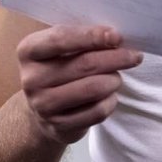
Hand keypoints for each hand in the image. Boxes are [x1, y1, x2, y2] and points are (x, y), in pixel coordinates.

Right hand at [17, 25, 141, 144]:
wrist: (41, 110)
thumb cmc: (57, 70)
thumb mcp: (59, 50)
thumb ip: (80, 40)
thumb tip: (114, 38)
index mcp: (28, 51)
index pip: (61, 39)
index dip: (91, 36)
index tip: (116, 36)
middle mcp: (31, 79)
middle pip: (84, 65)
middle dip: (115, 58)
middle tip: (133, 56)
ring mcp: (43, 105)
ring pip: (93, 89)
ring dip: (114, 80)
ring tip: (117, 77)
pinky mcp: (59, 126)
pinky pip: (97, 111)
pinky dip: (110, 101)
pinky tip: (109, 96)